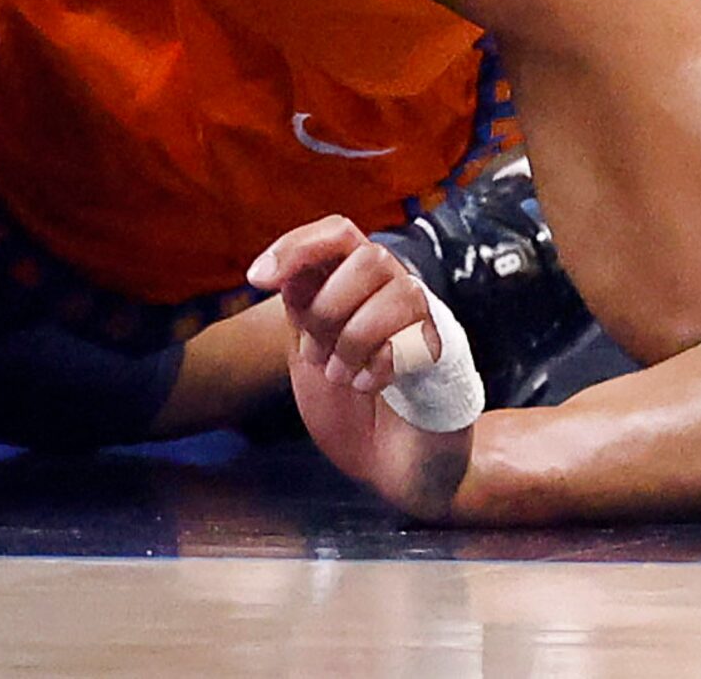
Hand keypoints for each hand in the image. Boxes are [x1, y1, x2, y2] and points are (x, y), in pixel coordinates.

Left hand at [249, 216, 474, 520]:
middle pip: (370, 257)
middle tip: (314, 354)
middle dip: (329, 307)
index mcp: (355, 284)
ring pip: (398, 293)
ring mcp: (423, 321)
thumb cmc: (350, 405)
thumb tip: (286, 271)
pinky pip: (417, 338)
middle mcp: (394, 292)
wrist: (389, 466)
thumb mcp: (308, 351)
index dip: (296, 245)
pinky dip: (379, 366)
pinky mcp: (444, 355)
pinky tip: (368, 387)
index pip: (337, 233)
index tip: (256, 280)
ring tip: (339, 375)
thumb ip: (300, 307)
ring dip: (354, 339)